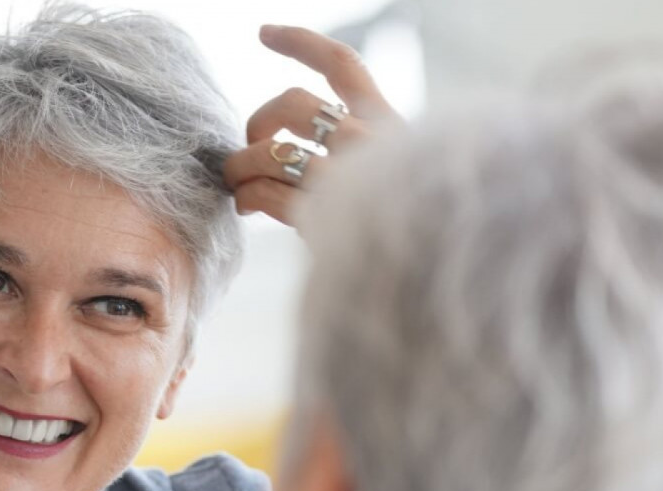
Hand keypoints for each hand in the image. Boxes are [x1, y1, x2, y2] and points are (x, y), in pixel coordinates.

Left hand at [224, 25, 396, 225]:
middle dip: (259, 121)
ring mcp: (348, 177)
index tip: (264, 34)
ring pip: (270, 150)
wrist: (426, 284)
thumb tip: (292, 148)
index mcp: (392, 126)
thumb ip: (358, 154)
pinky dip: (247, 197)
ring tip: (236, 183)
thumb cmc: (407, 237)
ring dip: (241, 166)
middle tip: (251, 149)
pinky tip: (247, 207)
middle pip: (293, 102)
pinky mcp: (323, 215)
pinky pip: (265, 192)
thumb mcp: (396, 178)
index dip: (300, 43)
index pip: (343, 65)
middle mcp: (372, 142)